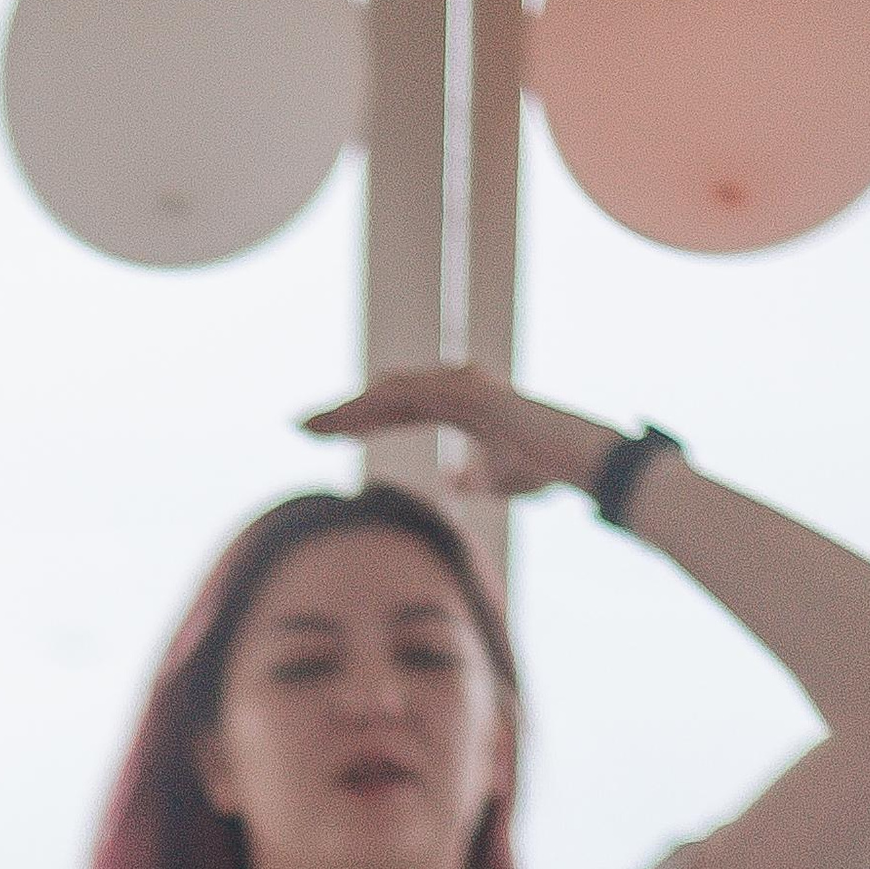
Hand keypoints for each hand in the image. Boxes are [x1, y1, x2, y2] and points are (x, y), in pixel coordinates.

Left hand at [301, 365, 622, 501]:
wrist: (573, 458)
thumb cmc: (541, 467)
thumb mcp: (495, 480)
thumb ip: (472, 477)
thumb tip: (453, 480)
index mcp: (454, 407)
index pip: (391, 413)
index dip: (354, 424)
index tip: (319, 436)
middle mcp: (453, 390)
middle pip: (383, 400)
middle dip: (340, 413)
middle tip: (296, 425)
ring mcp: (462, 387)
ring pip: (393, 394)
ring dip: (352, 408)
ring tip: (313, 423)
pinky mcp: (471, 394)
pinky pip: (418, 395)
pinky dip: (385, 401)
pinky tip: (354, 408)